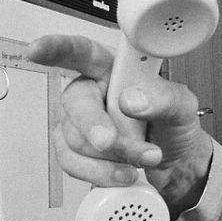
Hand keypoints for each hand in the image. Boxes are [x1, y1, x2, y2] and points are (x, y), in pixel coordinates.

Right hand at [25, 34, 213, 213]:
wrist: (176, 166)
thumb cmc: (174, 127)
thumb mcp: (182, 107)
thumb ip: (163, 98)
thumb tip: (132, 100)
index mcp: (114, 70)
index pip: (83, 52)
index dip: (58, 48)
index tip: (38, 50)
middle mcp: (93, 92)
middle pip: (75, 102)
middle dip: (94, 126)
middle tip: (110, 142)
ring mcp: (80, 123)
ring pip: (76, 138)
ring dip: (113, 155)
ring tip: (144, 158)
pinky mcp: (75, 151)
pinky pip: (73, 163)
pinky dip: (101, 172)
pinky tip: (123, 172)